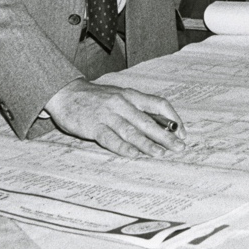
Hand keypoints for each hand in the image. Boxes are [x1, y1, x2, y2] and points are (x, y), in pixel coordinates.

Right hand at [44, 79, 186, 157]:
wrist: (66, 93)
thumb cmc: (97, 98)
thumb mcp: (119, 96)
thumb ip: (137, 108)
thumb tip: (161, 124)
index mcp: (131, 95)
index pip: (158, 104)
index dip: (173, 118)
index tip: (182, 133)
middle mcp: (122, 103)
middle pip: (148, 121)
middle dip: (166, 136)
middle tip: (179, 148)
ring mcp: (108, 114)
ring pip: (131, 130)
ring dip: (147, 144)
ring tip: (161, 154)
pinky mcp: (94, 125)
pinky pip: (110, 138)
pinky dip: (122, 147)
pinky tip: (133, 155)